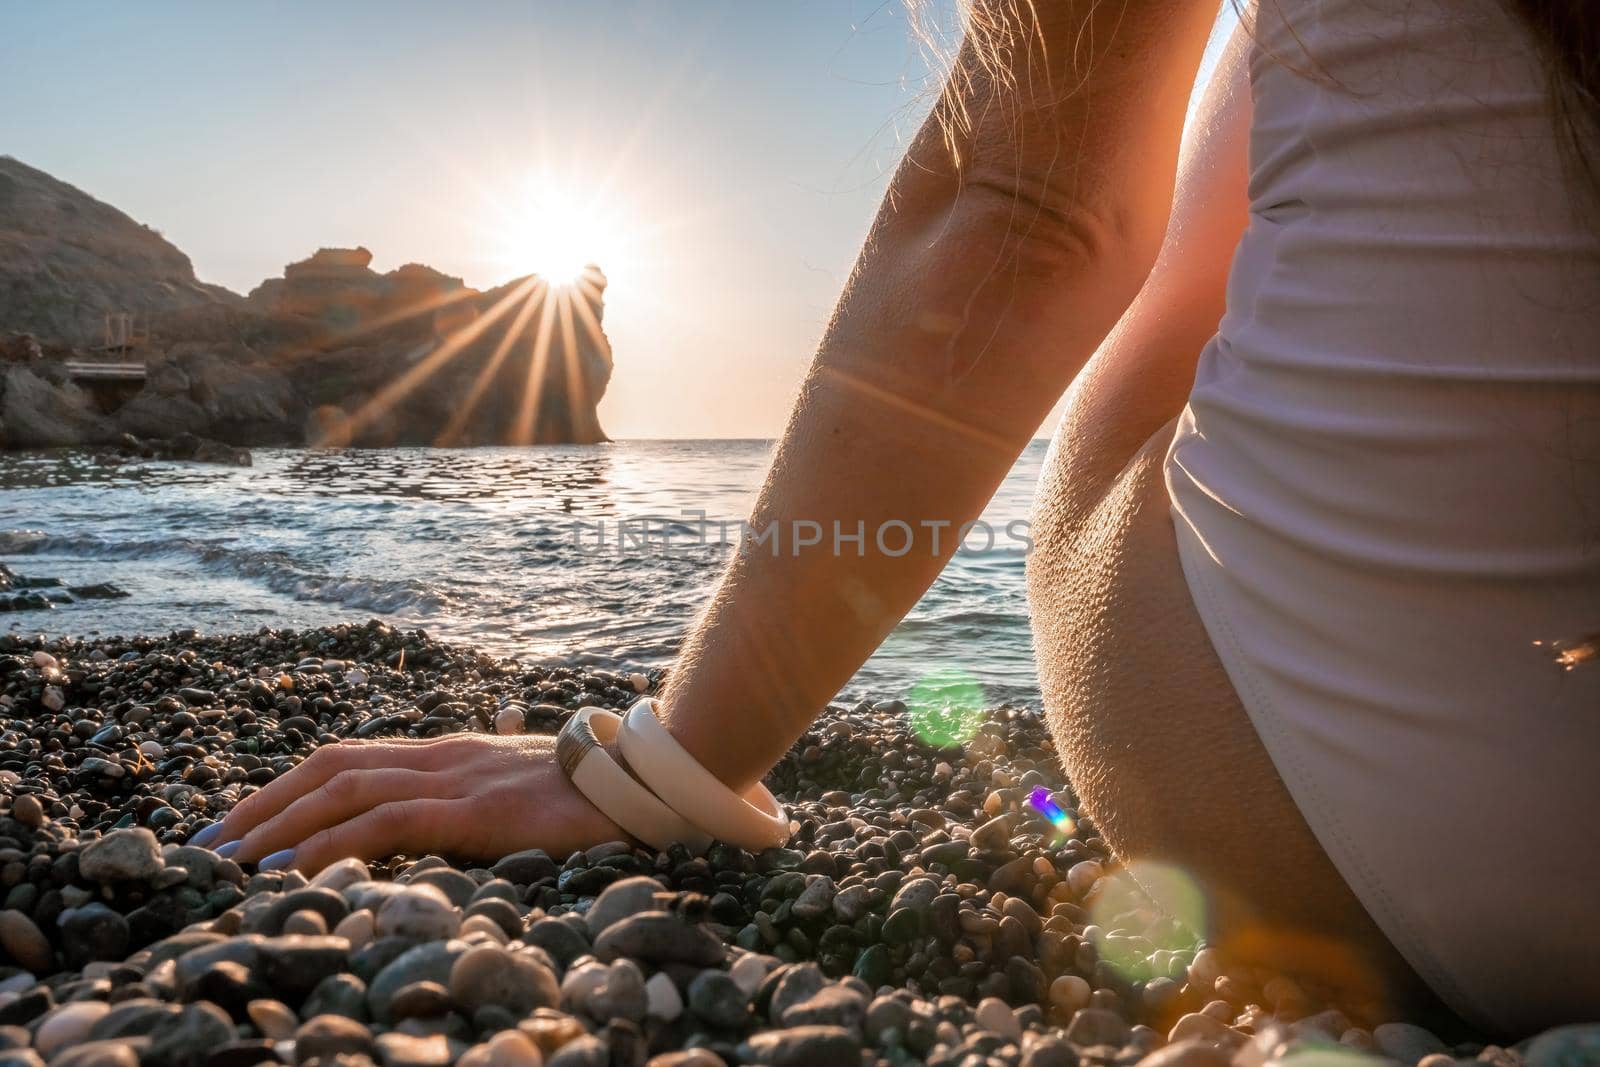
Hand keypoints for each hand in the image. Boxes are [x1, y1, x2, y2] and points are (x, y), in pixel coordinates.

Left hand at [192, 733, 626, 873]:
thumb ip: (487, 805)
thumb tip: (460, 829)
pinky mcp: (476, 810)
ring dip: (277, 823)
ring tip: (230, 861)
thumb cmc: (598, 796)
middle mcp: (444, 757)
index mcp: (452, 755)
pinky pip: (387, 822)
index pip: (351, 760)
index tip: (242, 824)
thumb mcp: (528, 799)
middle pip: (330, 767)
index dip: (288, 787)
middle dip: (261, 804)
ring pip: (344, 787)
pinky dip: (329, 844)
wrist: (653, 775)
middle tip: (206, 848)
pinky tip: (293, 868)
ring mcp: (459, 778)